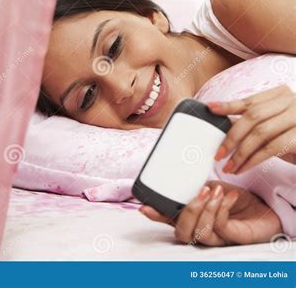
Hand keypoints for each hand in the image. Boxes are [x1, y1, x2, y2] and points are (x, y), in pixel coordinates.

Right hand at [138, 181, 281, 245]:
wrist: (263, 208)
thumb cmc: (234, 200)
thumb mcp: (211, 187)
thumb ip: (195, 185)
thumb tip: (180, 166)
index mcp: (191, 219)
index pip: (169, 221)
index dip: (156, 216)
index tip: (144, 207)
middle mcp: (200, 232)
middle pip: (182, 233)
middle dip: (189, 212)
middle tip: (201, 192)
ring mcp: (217, 239)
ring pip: (201, 232)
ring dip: (207, 208)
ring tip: (215, 191)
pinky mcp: (233, 239)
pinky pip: (222, 227)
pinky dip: (222, 209)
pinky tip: (229, 195)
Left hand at [207, 85, 295, 173]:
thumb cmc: (292, 138)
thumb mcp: (271, 126)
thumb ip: (251, 122)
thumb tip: (222, 122)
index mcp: (281, 94)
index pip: (250, 101)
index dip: (229, 105)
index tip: (210, 108)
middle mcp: (292, 101)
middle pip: (253, 116)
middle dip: (232, 137)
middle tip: (218, 154)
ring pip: (261, 133)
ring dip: (241, 153)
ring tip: (229, 166)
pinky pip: (272, 148)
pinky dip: (253, 160)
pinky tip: (243, 168)